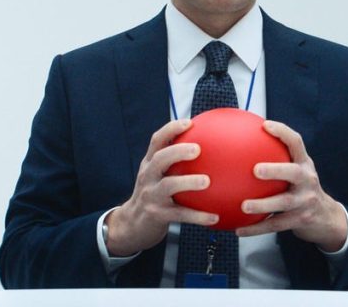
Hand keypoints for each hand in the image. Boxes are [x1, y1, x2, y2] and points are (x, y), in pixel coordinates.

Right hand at [105, 119, 218, 255]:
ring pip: (168, 186)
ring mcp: (151, 196)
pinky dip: (198, 216)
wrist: (132, 225)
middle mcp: (148, 176)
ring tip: (207, 181)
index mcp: (149, 164)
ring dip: (188, 182)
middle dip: (177, 151)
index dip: (171, 129)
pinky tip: (214, 217)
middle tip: (198, 149)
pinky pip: (180, 214)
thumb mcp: (158, 176)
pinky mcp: (157, 216)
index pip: (156, 141)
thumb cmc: (154, 195)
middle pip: (159, 159)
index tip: (189, 122)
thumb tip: (210, 146)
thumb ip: (176, 162)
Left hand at [235, 121, 347, 251]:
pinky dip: (256, 228)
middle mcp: (307, 180)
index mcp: (305, 164)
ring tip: (244, 206)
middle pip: (294, 173)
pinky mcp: (300, 220)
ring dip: (263, 204)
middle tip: (255, 170)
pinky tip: (239, 229)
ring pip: (284, 203)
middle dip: (275, 170)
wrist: (326, 217)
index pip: (296, 143)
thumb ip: (278, 158)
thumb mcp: (297, 170)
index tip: (265, 125)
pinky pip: (275, 225)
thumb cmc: (302, 188)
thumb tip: (242, 142)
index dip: (282, 132)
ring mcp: (305, 201)